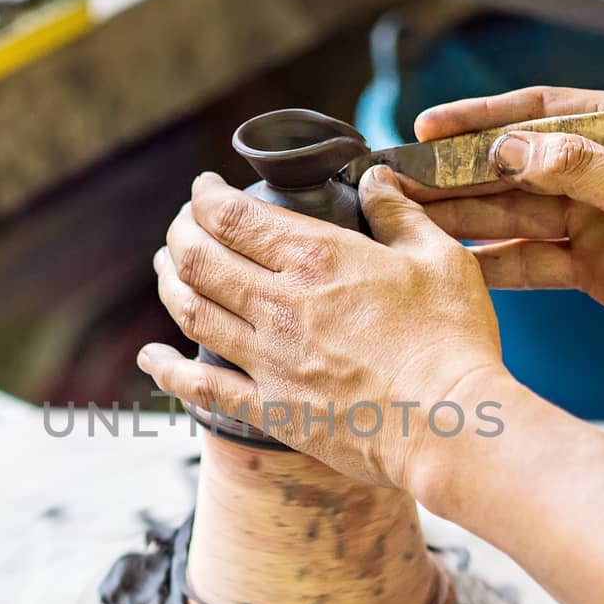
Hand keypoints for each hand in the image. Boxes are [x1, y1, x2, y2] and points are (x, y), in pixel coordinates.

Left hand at [138, 169, 507, 490]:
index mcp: (316, 258)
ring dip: (169, 285)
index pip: (233, 216)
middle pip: (200, 259)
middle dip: (180, 234)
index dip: (205, 197)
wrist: (450, 425)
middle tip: (181, 225)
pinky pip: (203, 387)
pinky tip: (151, 357)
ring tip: (165, 268)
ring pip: (192, 312)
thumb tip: (375, 179)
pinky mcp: (272, 408)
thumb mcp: (440, 258)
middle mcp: (280, 304)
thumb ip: (399, 214)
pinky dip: (168, 369)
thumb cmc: (452, 340)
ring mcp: (269, 359)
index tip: (202, 189)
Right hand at [412, 86, 603, 349]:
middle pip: (513, 166)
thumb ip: (580, 166)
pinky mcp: (590, 267)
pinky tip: (450, 268)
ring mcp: (592, 219)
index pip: (537, 112)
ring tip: (406, 223)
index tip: (426, 125)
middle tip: (397, 181)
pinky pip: (530, 262)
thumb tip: (510, 147)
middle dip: (456, 174)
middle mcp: (600, 169)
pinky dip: (493, 267)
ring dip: (463, 220)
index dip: (479, 119)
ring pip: (513, 215)